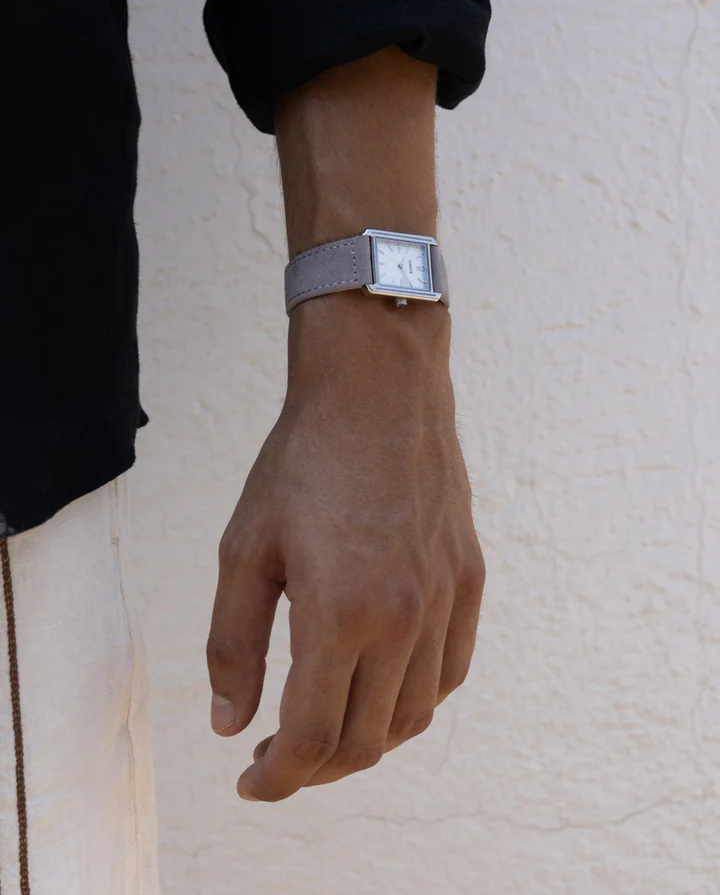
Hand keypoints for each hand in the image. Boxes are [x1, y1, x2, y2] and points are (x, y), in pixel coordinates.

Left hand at [206, 293, 484, 800]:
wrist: (378, 388)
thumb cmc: (303, 461)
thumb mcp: (245, 548)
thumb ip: (234, 644)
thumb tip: (230, 724)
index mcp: (341, 614)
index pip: (312, 738)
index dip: (277, 778)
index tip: (250, 782)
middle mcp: (404, 619)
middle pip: (366, 740)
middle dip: (315, 769)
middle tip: (277, 756)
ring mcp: (445, 601)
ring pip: (414, 716)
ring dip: (366, 741)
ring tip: (326, 727)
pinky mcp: (469, 579)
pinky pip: (451, 671)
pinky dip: (414, 700)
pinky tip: (382, 685)